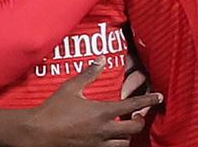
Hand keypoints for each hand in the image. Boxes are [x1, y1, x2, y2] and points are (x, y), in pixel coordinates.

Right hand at [29, 57, 162, 146]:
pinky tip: (111, 139)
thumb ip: (89, 73)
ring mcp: (98, 144)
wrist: (38, 134)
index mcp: (102, 112)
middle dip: (140, 121)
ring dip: (128, 135)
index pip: (133, 105)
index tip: (158, 97)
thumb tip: (101, 59)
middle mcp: (104, 130)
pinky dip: (115, 145)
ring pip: (123, 143)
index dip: (148, 100)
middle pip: (133, 129)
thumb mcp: (71, 87)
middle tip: (139, 114)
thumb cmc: (54, 109)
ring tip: (126, 128)